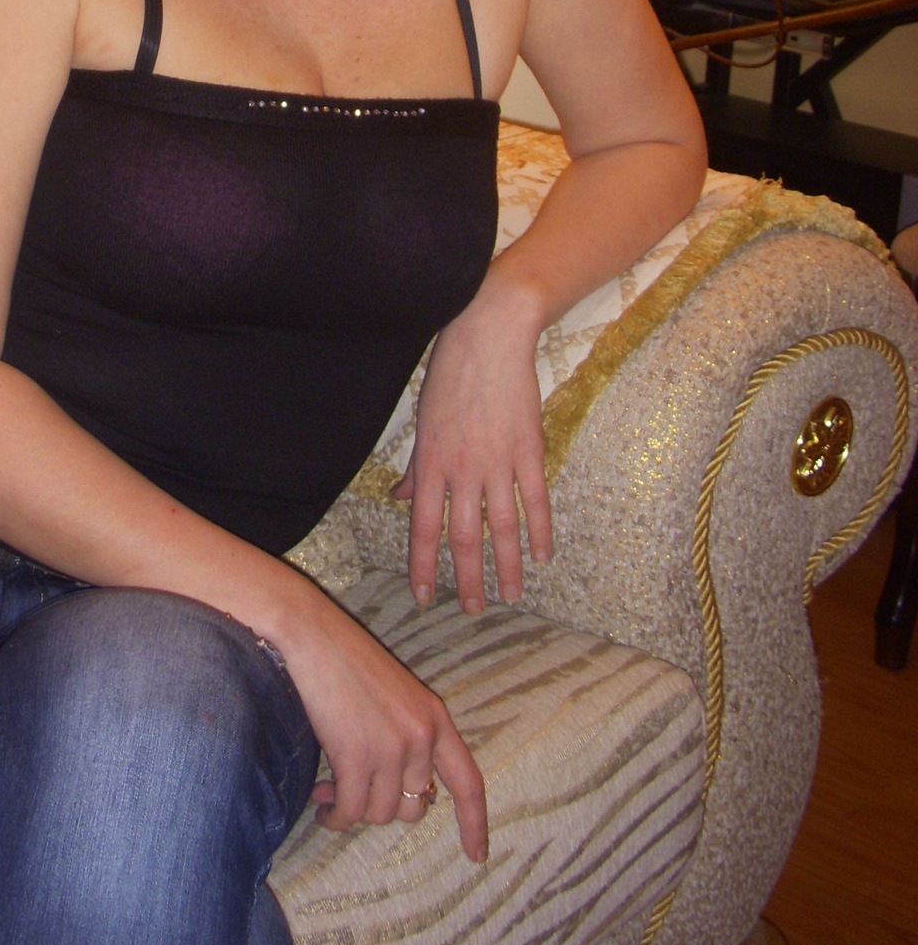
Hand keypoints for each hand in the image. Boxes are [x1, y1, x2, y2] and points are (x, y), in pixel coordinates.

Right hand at [274, 592, 487, 859]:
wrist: (314, 635)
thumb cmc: (348, 661)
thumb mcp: (395, 696)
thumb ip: (405, 739)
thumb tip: (388, 795)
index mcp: (436, 720)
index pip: (468, 783)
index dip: (475, 823)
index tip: (477, 855)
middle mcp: (421, 738)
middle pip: (413, 808)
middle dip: (381, 808)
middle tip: (350, 796)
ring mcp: (391, 748)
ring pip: (380, 813)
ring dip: (353, 812)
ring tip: (329, 795)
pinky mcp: (357, 755)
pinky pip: (350, 810)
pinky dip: (335, 816)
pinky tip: (321, 804)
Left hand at [392, 300, 551, 611]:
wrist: (488, 335)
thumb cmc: (449, 373)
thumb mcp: (423, 419)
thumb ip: (416, 465)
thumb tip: (402, 496)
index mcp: (431, 461)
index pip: (423, 526)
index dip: (423, 564)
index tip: (424, 596)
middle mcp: (462, 468)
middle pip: (463, 535)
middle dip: (466, 577)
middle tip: (473, 610)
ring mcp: (497, 460)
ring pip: (501, 526)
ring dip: (506, 566)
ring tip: (511, 595)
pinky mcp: (529, 449)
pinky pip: (535, 499)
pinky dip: (539, 530)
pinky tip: (542, 556)